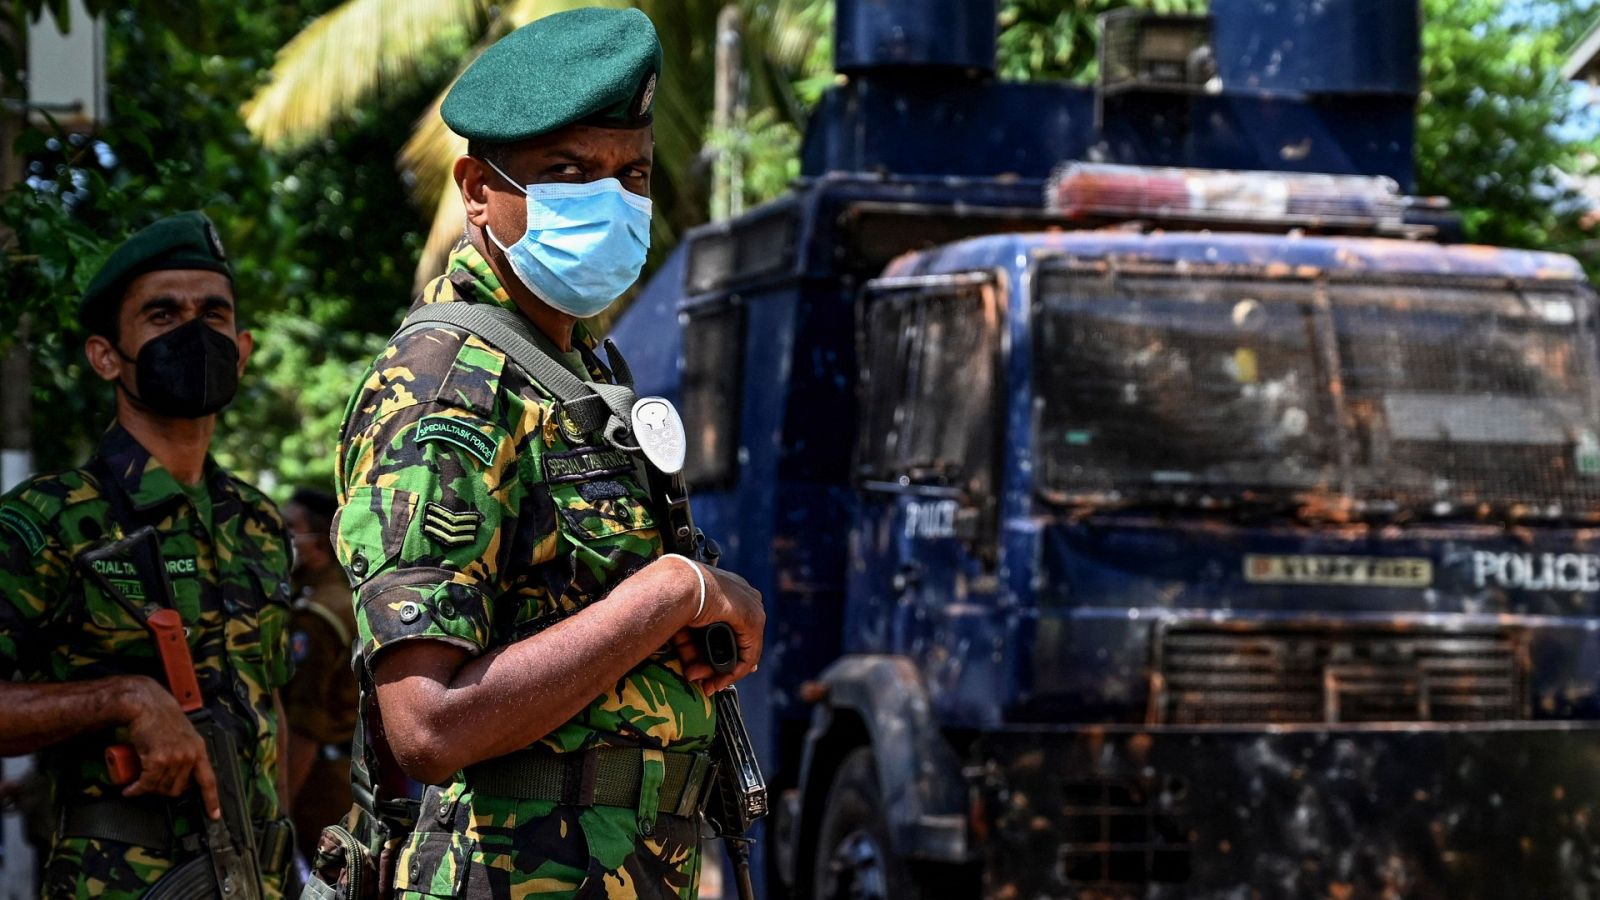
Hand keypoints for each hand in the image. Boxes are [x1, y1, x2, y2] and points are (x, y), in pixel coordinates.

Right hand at [119, 676, 220, 818]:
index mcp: (199, 750)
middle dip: (164, 790)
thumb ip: (187, 752)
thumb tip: (183, 774)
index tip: (214, 815)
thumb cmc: (162, 718)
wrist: (147, 705)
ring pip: (160, 787)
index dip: (212, 800)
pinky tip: (130, 789)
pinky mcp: (157, 760)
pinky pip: (146, 784)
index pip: (209, 780)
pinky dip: (135, 789)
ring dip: (148, 789)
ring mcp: (175, 758)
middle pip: (178, 789)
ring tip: (140, 782)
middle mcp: (190, 756)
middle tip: (152, 783)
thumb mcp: (184, 735)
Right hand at [668, 563, 764, 693]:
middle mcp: (745, 596)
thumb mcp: (685, 626)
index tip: (712, 669)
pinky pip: (748, 655)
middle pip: (739, 640)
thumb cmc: (674, 599)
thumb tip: (693, 674)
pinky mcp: (754, 621)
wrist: (679, 585)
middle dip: (722, 666)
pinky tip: (718, 683)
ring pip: (743, 650)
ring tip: (707, 685)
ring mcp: (753, 607)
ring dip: (724, 672)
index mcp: (730, 589)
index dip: (727, 650)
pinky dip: (734, 672)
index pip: (738, 625)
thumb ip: (692, 647)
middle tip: (706, 683)